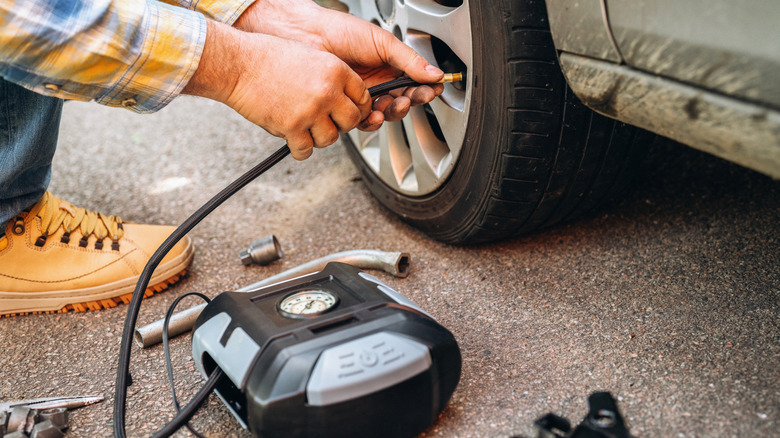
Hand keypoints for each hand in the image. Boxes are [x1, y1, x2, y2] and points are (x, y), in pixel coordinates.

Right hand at [183, 21, 370, 159]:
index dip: (359, 108)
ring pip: (331, 138)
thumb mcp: (310, 56)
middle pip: (352, 121)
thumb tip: (343, 97)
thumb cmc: (267, 58)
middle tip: (328, 122)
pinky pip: (306, 150)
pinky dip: (300, 149)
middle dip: (341, 125)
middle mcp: (327, 91)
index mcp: (335, 70)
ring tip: (307, 129)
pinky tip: (294, 140)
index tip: (353, 112)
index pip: (363, 97)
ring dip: (319, 138)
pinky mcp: (292, 127)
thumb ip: (330, 77)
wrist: (239, 65)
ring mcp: (310, 111)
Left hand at [234, 0, 443, 130]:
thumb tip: (433, 72)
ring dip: (392, 113)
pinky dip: (371, 121)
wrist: (308, 36)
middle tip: (411, 99)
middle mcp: (376, 83)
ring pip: (384, 115)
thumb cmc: (341, 31)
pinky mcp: (344, 108)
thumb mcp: (382, 42)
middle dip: (409, 103)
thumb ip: (409, 60)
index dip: (423, 89)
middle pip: (401, 102)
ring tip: (391, 105)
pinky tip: (373, 114)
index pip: (412, 83)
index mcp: (389, 66)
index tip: (432, 91)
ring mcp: (360, 97)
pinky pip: (362, 122)